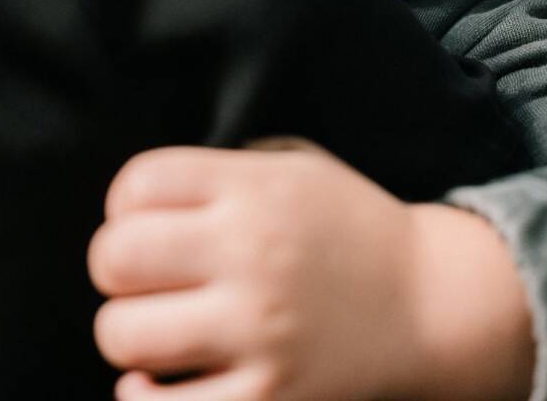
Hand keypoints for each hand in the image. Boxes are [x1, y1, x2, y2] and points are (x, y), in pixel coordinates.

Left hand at [88, 140, 533, 400]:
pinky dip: (145, 397)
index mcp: (258, 190)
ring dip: (131, 334)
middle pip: (114, 257)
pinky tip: (164, 381)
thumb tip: (137, 198)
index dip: (127, 204)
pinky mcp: (267, 398)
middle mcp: (254, 254)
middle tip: (146, 280)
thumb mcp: (299, 168)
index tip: (149, 221)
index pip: (137, 182)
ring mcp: (260, 331)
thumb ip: (225, 168)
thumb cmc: (350, 231)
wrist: (432, 304)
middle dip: (118, 269)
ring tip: (162, 330)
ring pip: (122, 334)